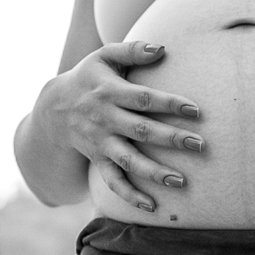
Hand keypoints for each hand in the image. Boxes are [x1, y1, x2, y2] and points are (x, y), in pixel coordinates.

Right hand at [42, 40, 203, 211]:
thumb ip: (133, 51)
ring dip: (154, 172)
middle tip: (200, 145)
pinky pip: (113, 181)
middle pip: (141, 131)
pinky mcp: (98, 159)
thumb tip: (162, 48)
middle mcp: (105, 118)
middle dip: (171, 139)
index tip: (196, 110)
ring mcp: (100, 142)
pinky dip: (130, 195)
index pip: (143, 99)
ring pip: (128, 160)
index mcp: (110, 92)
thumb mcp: (104, 56)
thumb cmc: (89, 77)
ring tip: (181, 181)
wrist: (54, 107)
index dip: (169, 104)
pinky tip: (152, 206)